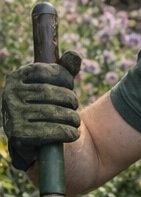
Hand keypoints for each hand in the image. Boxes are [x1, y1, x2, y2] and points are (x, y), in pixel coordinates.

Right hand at [2, 53, 81, 170]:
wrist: (32, 142)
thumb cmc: (46, 107)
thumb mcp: (55, 85)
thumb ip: (65, 69)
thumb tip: (74, 55)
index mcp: (16, 77)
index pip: (44, 71)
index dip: (64, 78)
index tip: (70, 86)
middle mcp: (9, 94)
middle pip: (50, 93)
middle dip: (70, 100)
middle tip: (75, 107)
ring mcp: (12, 115)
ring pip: (53, 112)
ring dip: (72, 118)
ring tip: (75, 121)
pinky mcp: (19, 135)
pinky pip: (51, 131)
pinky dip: (67, 132)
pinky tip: (73, 134)